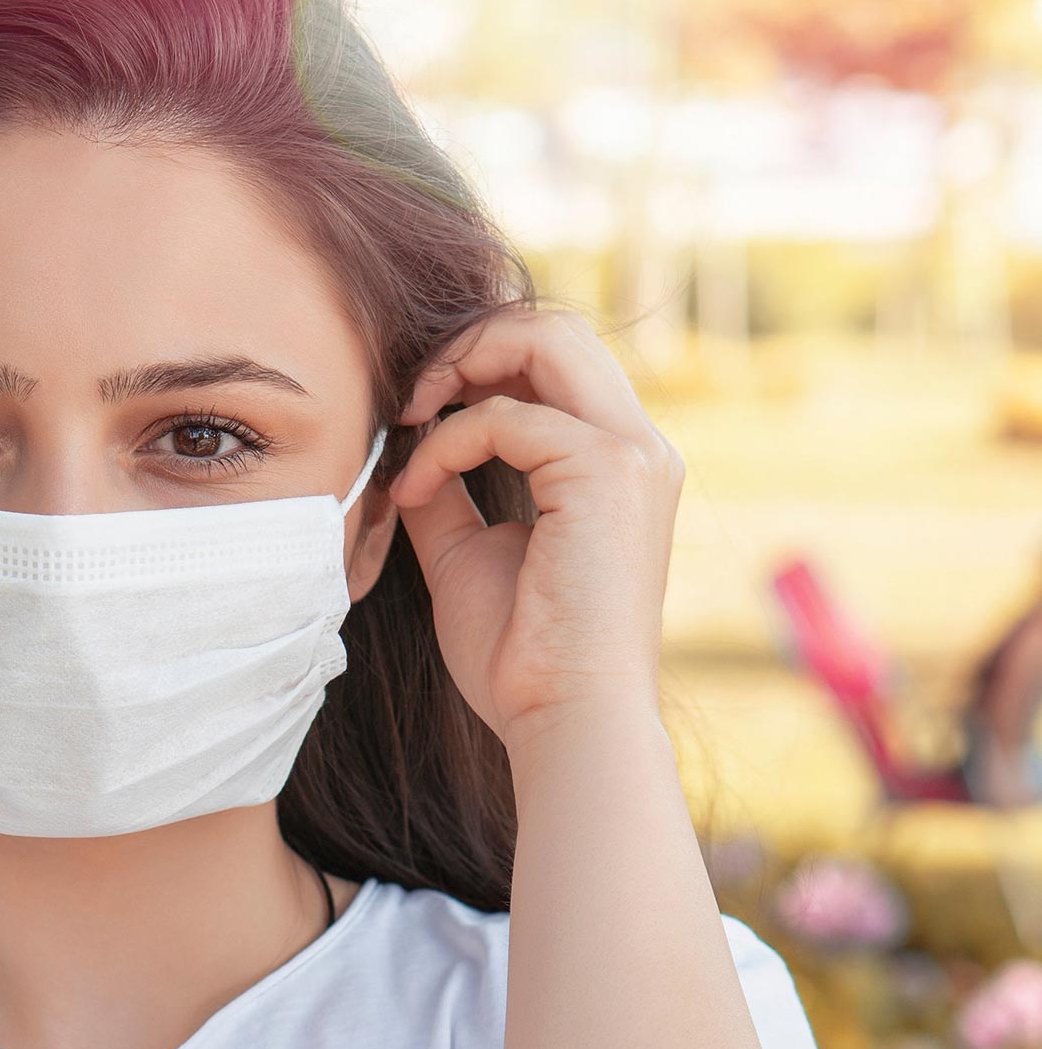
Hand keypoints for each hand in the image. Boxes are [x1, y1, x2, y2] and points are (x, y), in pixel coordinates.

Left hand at [387, 308, 683, 759]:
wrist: (562, 720)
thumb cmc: (520, 656)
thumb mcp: (467, 550)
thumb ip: (447, 487)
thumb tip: (409, 443)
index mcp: (616, 464)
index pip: (555, 361)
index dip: (478, 363)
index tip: (414, 412)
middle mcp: (640, 447)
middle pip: (557, 327)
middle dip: (470, 342)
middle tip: (410, 397)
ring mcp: (634, 454)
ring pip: (548, 337)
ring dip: (462, 363)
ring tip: (409, 417)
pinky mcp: (608, 470)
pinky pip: (506, 415)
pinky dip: (446, 442)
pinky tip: (415, 489)